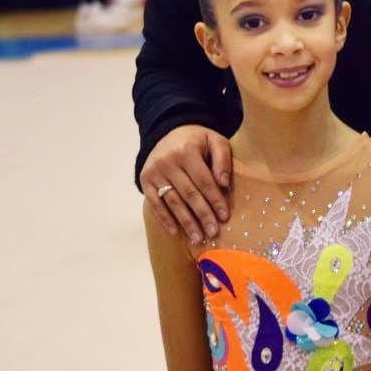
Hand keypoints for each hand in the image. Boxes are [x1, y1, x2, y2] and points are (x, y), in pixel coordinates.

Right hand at [141, 124, 231, 243]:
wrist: (169, 132)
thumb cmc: (197, 141)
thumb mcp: (215, 140)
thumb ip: (222, 158)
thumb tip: (224, 184)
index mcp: (187, 151)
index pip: (204, 180)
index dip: (215, 199)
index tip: (225, 216)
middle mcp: (167, 162)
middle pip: (188, 193)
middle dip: (202, 215)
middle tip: (213, 232)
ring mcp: (154, 172)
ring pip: (172, 201)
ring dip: (185, 222)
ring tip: (197, 238)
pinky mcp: (145, 181)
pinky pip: (155, 203)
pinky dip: (164, 219)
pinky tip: (175, 232)